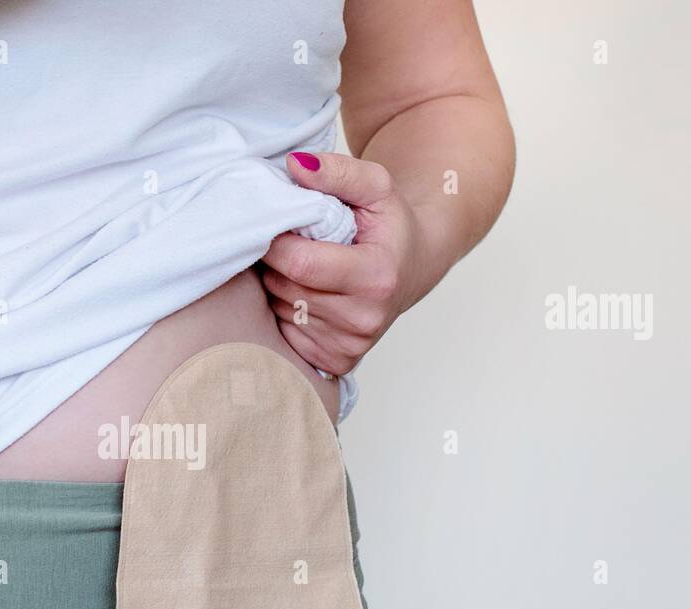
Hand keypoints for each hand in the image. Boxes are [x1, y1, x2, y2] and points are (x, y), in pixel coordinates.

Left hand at [261, 151, 428, 376]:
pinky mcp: (336, 361)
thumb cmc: (391, 224)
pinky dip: (287, 312)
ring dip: (278, 286)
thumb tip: (295, 165)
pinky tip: (307, 294)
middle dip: (276, 262)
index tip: (277, 225)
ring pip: (281, 311)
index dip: (277, 241)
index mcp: (376, 277)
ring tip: (300, 267)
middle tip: (287, 243)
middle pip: (286, 289)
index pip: (299, 263)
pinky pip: (287, 335)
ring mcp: (350, 345)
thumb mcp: (375, 186)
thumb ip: (337, 172)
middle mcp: (364, 319)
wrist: (414, 265)